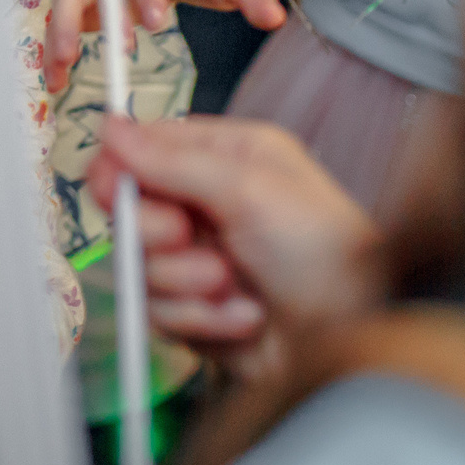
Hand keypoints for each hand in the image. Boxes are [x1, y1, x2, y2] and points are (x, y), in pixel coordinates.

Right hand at [88, 114, 379, 377]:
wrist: (354, 338)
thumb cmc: (323, 250)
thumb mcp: (250, 188)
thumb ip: (172, 160)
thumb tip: (110, 126)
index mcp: (226, 158)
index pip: (145, 150)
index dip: (120, 170)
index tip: (115, 190)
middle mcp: (208, 205)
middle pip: (131, 212)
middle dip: (157, 233)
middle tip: (189, 237)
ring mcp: (199, 261)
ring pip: (141, 267)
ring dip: (186, 282)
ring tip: (234, 285)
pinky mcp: (196, 311)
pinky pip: (159, 312)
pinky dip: (199, 318)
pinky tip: (242, 318)